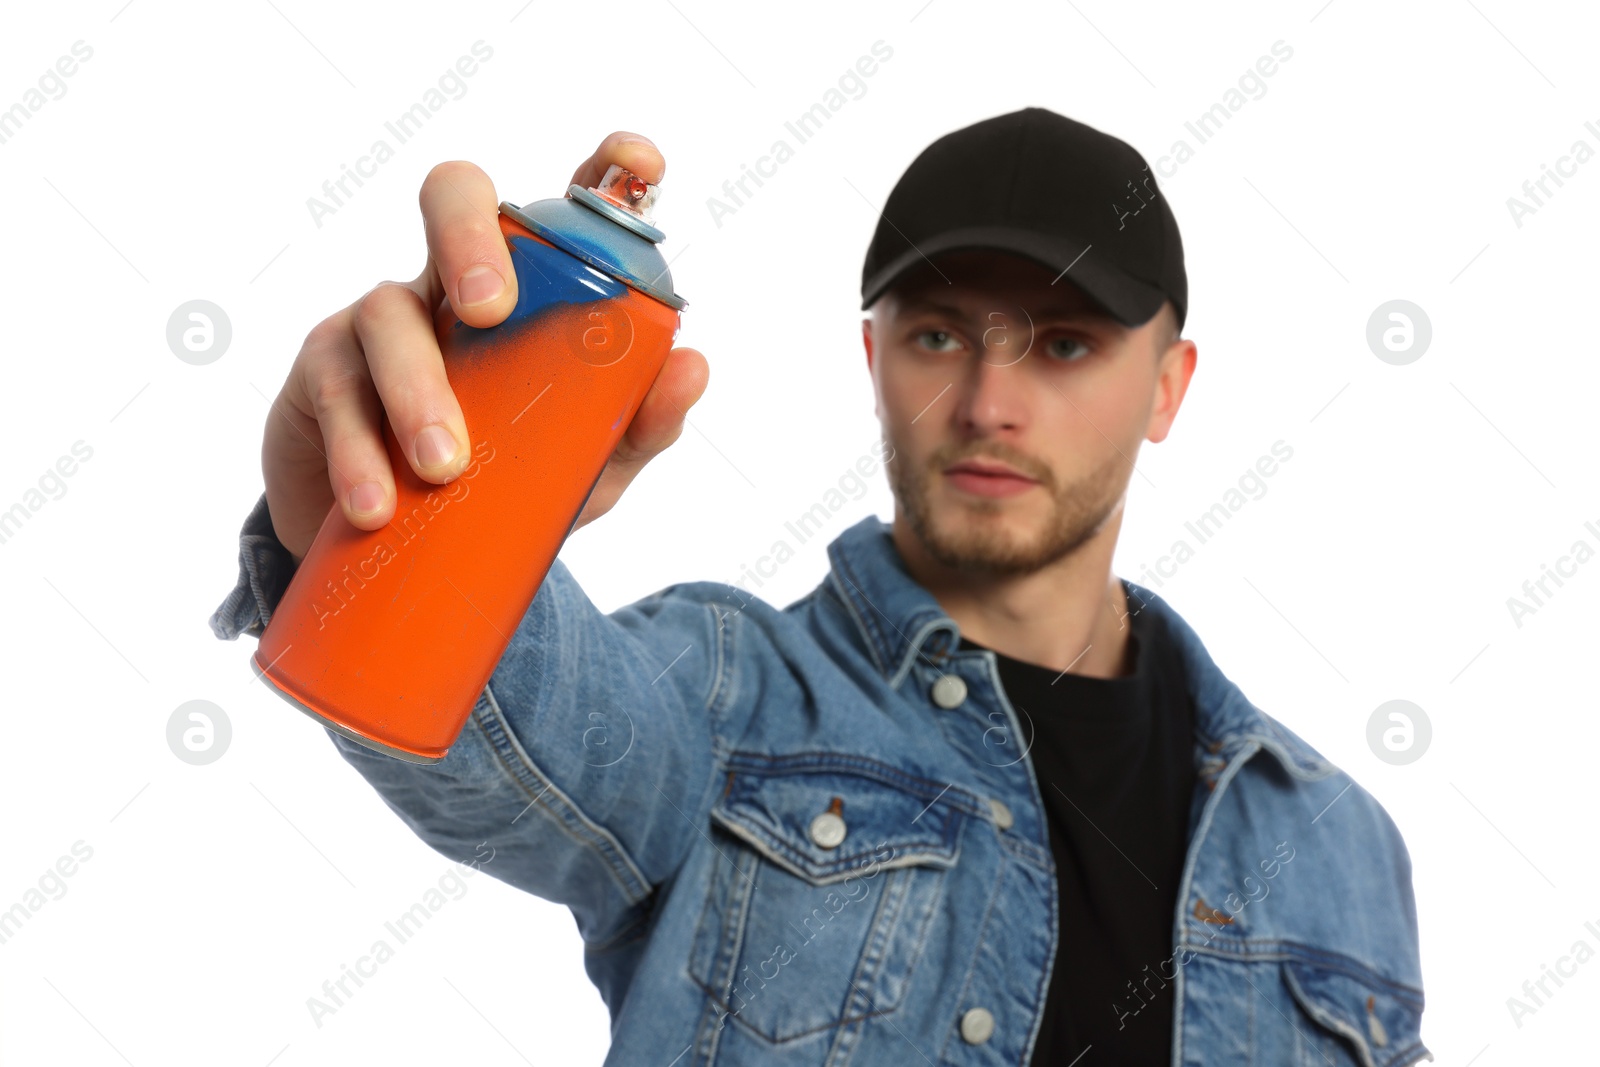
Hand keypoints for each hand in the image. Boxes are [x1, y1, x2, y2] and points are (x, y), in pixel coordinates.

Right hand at [259, 132, 707, 562]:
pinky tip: (379, 500)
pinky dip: (360, 450)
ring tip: (444, 464)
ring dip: (417, 389)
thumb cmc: (500, 485)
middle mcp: (454, 284)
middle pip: (453, 199)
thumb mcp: (583, 468)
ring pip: (388, 311)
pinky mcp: (323, 374)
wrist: (397, 555)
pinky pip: (336, 391)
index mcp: (529, 293)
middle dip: (470, 236)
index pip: (563, 212)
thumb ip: (637, 424)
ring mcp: (381, 320)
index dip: (606, 171)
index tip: (640, 162)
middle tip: (490, 310)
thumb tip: (693, 365)